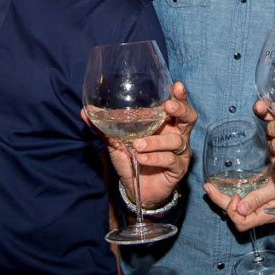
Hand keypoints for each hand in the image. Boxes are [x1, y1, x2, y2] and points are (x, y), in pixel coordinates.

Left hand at [83, 81, 196, 207]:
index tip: (176, 86)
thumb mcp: (116, 142)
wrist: (136, 188)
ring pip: (175, 141)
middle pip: (189, 118)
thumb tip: (84, 112)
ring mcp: (180, 152)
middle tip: (168, 107)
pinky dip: (154, 158)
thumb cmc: (131, 160)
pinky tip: (141, 159)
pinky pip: (170, 160)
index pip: (178, 106)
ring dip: (155, 141)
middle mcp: (176, 135)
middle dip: (181, 110)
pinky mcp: (178, 169)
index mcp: (166, 124)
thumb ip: (104, 128)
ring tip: (137, 146)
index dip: (180, 96)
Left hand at [203, 172, 274, 231]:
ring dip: (221, 199)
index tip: (234, 194)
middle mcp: (260, 214)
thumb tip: (239, 209)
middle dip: (220, 202)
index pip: (241, 221)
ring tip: (210, 188)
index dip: (232, 210)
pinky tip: (222, 187)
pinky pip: (239, 201)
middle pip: (234, 216)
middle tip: (208, 188)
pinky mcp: (256, 199)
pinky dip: (229, 195)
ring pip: (234, 210)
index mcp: (265, 215)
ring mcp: (257, 207)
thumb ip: (258, 198)